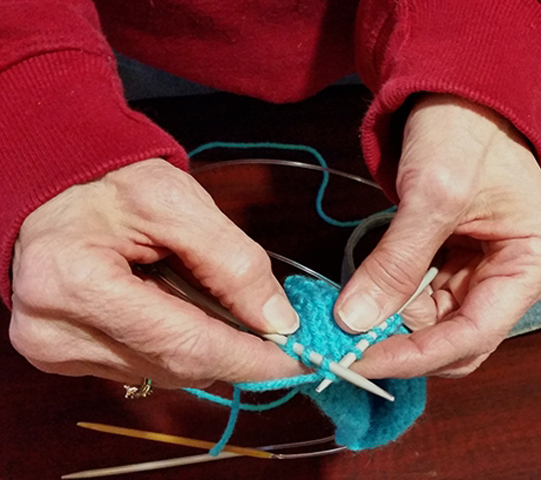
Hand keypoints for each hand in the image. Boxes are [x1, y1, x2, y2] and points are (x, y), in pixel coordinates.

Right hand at [9, 159, 302, 388]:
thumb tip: (278, 322)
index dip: (251, 358)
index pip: (185, 344)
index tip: (300, 359)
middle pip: (177, 366)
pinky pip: (142, 367)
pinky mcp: (62, 356)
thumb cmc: (111, 183)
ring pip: (164, 373)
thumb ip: (234, 262)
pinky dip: (174, 344)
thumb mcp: (178, 203)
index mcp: (77, 282)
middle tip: (274, 330)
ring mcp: (55, 348)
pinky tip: (173, 307)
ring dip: (203, 344)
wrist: (54, 187)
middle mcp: (55, 329)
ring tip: (206, 297)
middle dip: (235, 351)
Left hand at [334, 94, 540, 377]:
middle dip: (406, 346)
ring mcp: (496, 274)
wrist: (462, 98)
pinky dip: (397, 306)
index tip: (363, 362)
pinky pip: (430, 304)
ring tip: (351, 320)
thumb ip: (396, 262)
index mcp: (538, 258)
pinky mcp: (468, 268)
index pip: (478, 331)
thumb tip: (352, 322)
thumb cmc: (461, 131)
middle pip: (462, 339)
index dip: (418, 355)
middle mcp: (524, 277)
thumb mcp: (430, 193)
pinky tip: (368, 300)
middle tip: (349, 349)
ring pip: (441, 327)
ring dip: (396, 328)